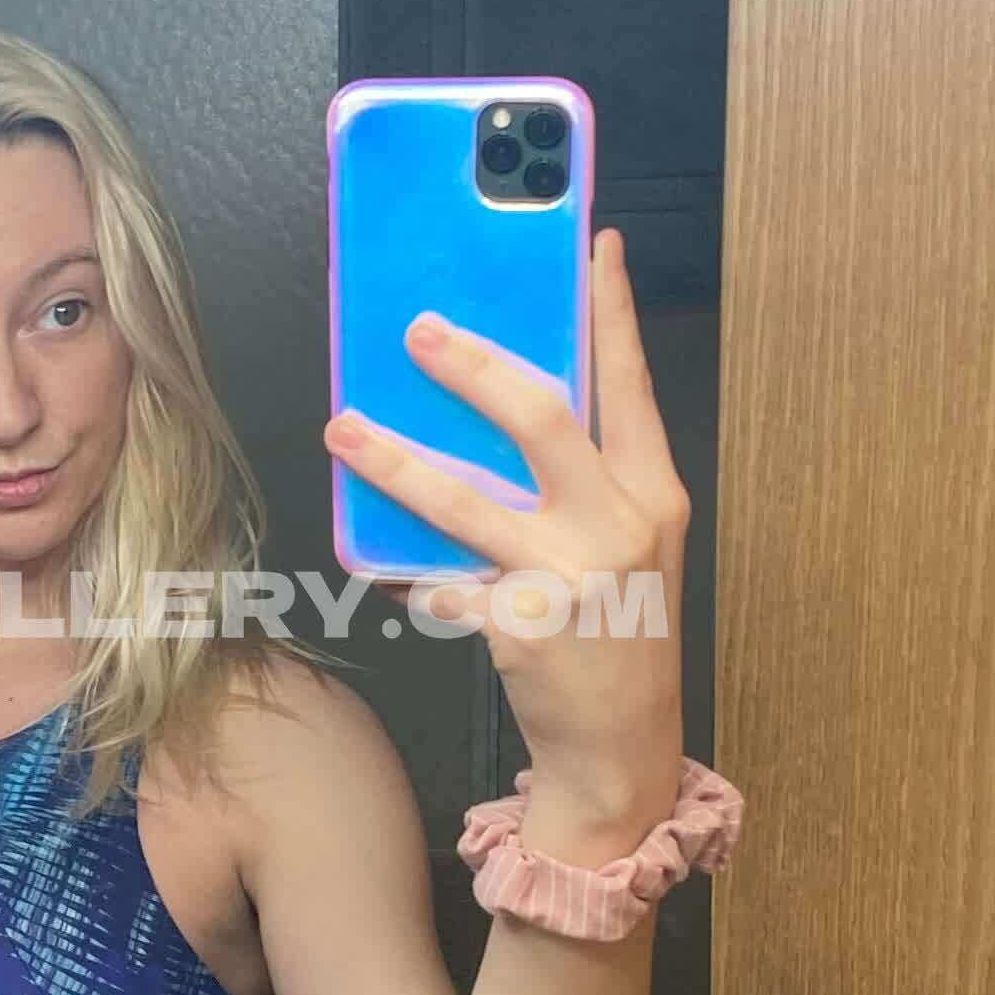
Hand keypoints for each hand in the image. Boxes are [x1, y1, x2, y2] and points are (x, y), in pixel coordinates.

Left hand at [322, 226, 690, 850]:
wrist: (622, 749)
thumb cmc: (619, 635)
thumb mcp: (629, 547)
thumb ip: (585, 482)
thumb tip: (502, 401)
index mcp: (652, 494)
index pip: (630, 384)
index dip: (614, 310)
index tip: (595, 244)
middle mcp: (618, 525)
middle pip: (539, 415)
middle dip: (471, 363)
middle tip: (418, 331)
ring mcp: (569, 577)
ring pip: (463, 500)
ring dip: (393, 460)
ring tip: (343, 429)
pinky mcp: (519, 627)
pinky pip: (442, 585)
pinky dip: (414, 579)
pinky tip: (399, 578)